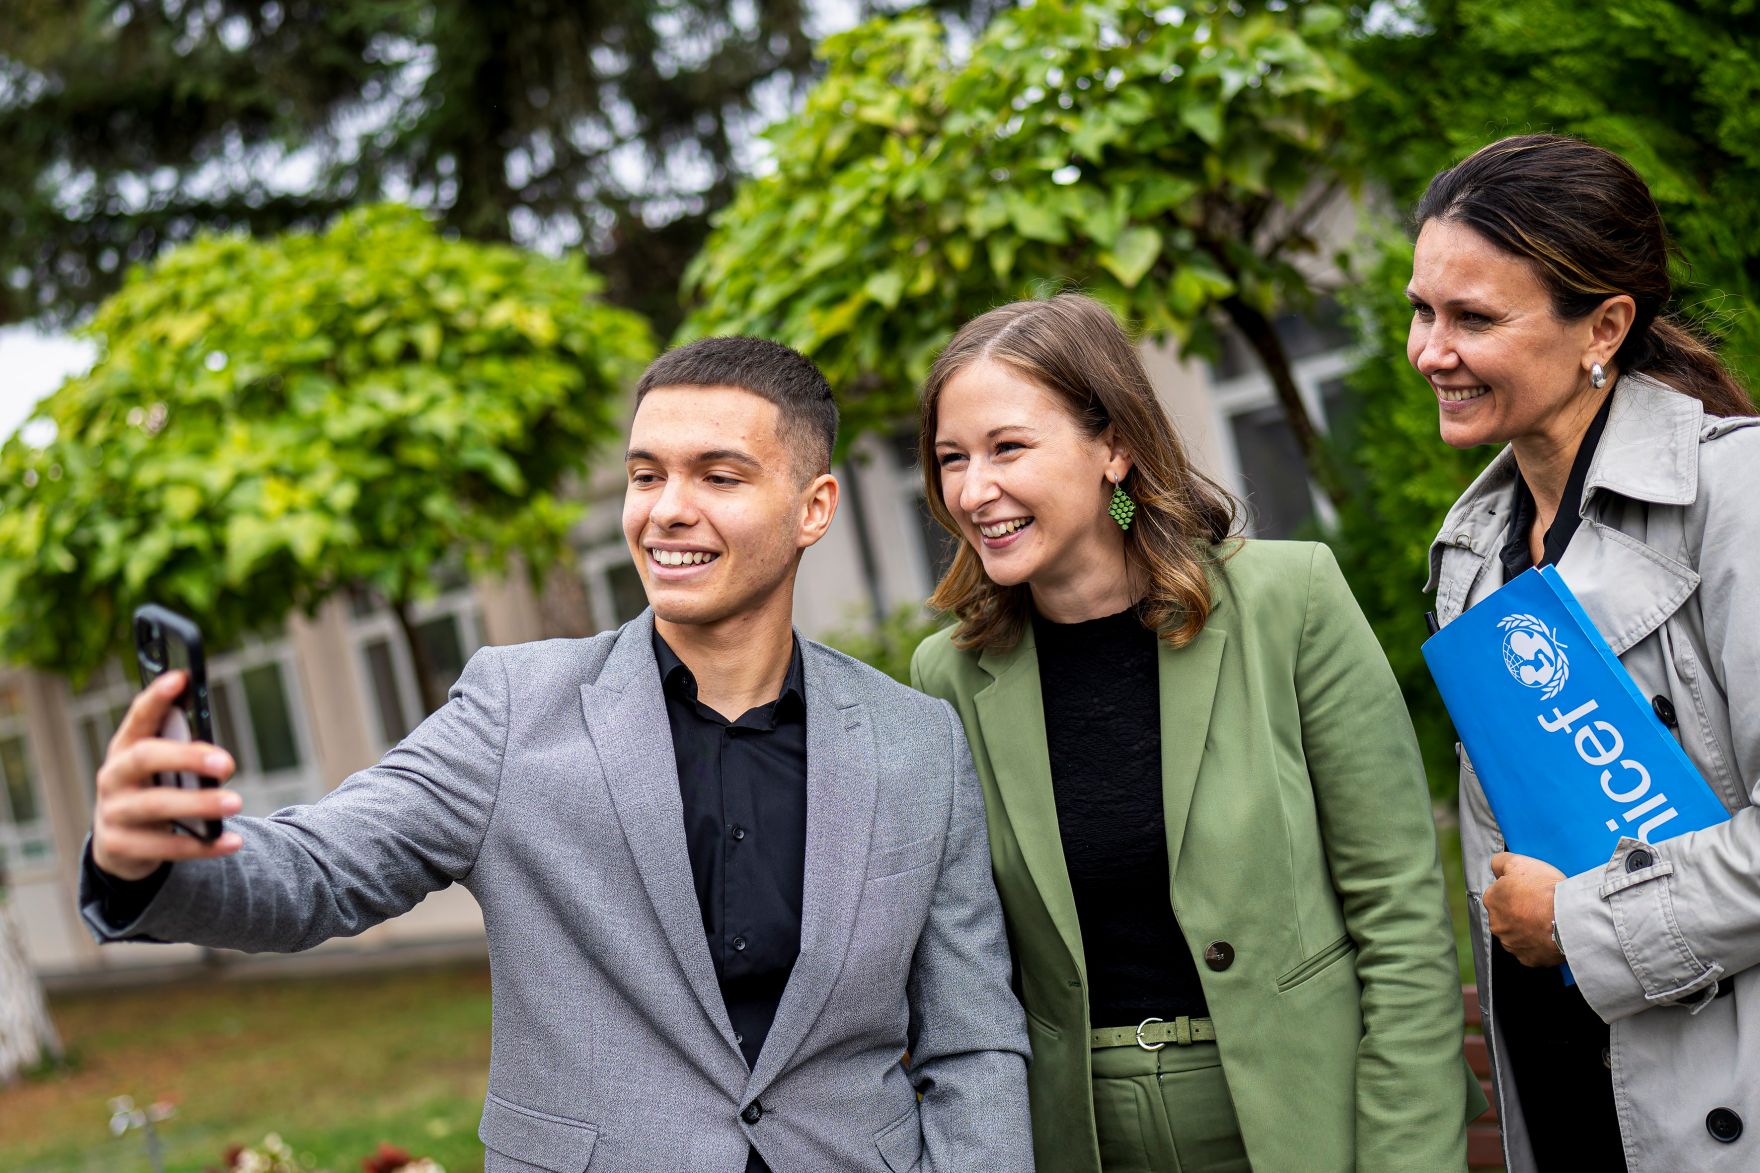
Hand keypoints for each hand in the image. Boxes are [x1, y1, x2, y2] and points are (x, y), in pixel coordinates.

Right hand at [92, 670, 243, 881]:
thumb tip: (219, 755)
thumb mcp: (161, 769)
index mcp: (125, 748)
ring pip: (156, 806)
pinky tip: (231, 841)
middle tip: (228, 762)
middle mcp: (113, 776)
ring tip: (235, 802)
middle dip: (187, 756)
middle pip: (145, 758)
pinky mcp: (121, 847)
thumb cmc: (151, 790)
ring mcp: (113, 813)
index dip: (156, 698)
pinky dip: (203, 845)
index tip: (181, 677)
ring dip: (199, 804)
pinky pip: (167, 848)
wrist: (119, 845)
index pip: (139, 717)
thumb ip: (183, 752)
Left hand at [1486, 852, 1566, 966]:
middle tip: (1541, 905)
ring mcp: (1512, 943)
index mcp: (1492, 900)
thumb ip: (1501, 862)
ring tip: (1549, 920)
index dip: (1517, 890)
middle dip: (1521, 911)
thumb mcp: (1520, 863)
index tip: (1531, 890)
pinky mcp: (1527, 959)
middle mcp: (1497, 924)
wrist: (1569, 919)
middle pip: (1507, 915)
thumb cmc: (1546, 891)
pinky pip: (1532, 951)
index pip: (1500, 893)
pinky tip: (1551, 935)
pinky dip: (1540, 945)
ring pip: (1518, 934)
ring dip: (1529, 929)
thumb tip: (1496, 866)